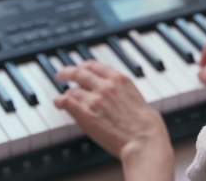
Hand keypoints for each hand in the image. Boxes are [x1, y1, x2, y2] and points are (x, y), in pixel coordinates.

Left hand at [54, 61, 173, 179]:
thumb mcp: (138, 98)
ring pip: (72, 90)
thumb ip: (123, 92)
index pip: (95, 65)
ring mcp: (94, 99)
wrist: (143, 140)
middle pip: (79, 73)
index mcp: (120, 79)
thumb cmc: (147, 125)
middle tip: (61, 75)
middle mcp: (105, 86)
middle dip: (67, 72)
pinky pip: (66, 102)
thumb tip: (119, 96)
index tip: (80, 68)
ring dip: (67, 93)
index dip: (84, 66)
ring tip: (64, 97)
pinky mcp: (85, 114)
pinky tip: (58, 103)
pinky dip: (60, 101)